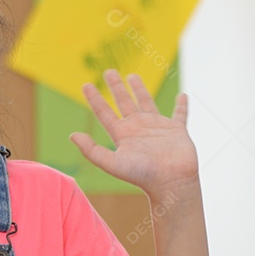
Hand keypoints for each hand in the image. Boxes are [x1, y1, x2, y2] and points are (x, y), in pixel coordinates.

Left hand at [70, 70, 197, 197]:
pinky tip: (182, 96)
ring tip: (133, 76)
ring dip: (140, 90)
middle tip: (108, 72)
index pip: (104, 112)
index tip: (85, 84)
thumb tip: (72, 135)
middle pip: (123, 102)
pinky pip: (180, 114)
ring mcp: (157, 128)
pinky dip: (181, 105)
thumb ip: (92, 150)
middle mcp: (138, 128)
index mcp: (122, 134)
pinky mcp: (177, 130)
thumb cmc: (142, 175)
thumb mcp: (112, 163)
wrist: (171, 183)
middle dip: (116, 87)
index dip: (94, 98)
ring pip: (146, 102)